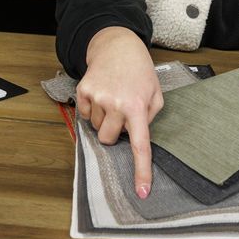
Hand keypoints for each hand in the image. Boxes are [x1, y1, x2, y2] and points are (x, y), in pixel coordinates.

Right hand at [76, 27, 162, 198]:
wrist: (117, 46)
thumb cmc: (140, 71)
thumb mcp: (156, 93)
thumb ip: (150, 117)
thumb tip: (137, 139)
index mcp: (138, 107)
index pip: (141, 146)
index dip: (141, 171)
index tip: (141, 192)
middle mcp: (117, 104)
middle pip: (109, 139)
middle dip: (115, 132)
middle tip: (121, 114)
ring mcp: (98, 97)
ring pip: (96, 128)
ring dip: (104, 119)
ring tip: (112, 99)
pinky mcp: (83, 91)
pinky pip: (84, 116)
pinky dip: (92, 110)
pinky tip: (101, 95)